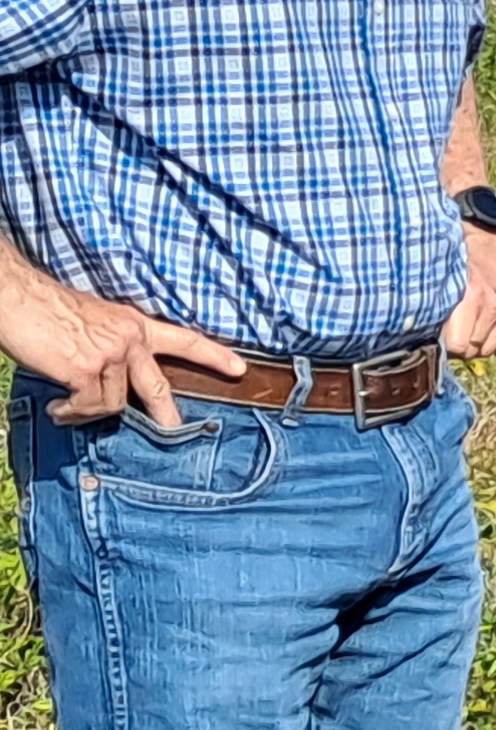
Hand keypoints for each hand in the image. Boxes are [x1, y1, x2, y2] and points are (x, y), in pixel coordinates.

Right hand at [0, 268, 243, 426]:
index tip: (240, 369)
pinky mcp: (85, 371)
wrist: (18, 298)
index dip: (214, 355)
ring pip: (115, 404)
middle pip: (158, 386)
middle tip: (176, 432)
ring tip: (67, 407)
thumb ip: (114, 344)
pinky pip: (89, 407)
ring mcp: (109, 356)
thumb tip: (114, 376)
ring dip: (89, 411)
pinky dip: (72, 413)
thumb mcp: (96, 319)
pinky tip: (58, 409)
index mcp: (135, 324)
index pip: (184, 340)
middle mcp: (129, 340)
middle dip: (167, 414)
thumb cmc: (48, 308)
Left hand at [445, 227, 495, 360]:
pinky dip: (487, 340)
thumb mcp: (440, 279)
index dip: (444, 344)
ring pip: (484, 349)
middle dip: (458, 345)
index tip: (436, 337)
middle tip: (448, 332)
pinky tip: (477, 328)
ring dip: (472, 343)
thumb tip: (426, 337)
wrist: (484, 239)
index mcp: (471, 297)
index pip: (458, 344)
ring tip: (462, 329)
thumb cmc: (455, 258)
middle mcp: (492, 306)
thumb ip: (436, 307)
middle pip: (471, 350)